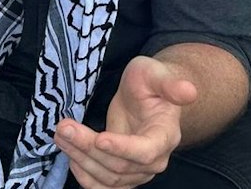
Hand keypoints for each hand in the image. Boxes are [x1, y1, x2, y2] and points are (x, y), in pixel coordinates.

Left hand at [54, 56, 195, 188]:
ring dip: (80, 159)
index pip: (145, 151)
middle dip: (88, 147)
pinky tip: (70, 155)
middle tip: (64, 127)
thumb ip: (170, 83)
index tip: (100, 138)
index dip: (123, 148)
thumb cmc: (150, 82)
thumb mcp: (155, 73)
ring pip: (107, 177)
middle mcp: (154, 160)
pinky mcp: (123, 175)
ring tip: (61, 135)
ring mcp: (138, 172)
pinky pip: (103, 186)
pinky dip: (84, 175)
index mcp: (165, 135)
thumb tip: (190, 91)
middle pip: (119, 165)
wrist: (146, 97)